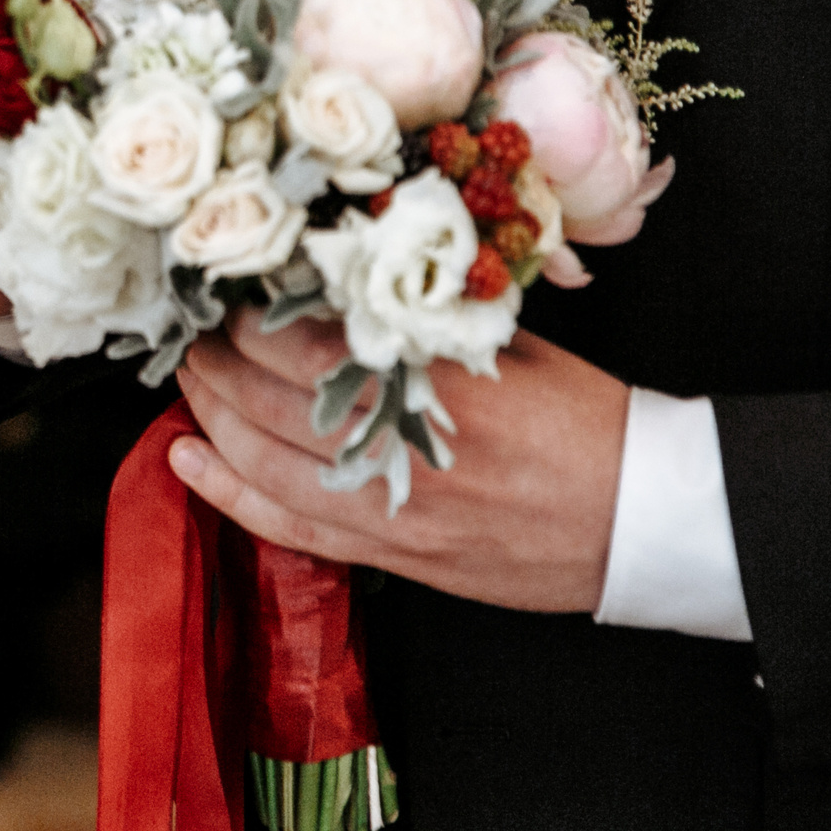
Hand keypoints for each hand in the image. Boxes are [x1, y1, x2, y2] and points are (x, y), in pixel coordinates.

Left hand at [170, 309, 628, 612]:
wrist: (644, 515)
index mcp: (437, 383)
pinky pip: (290, 527)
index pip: (309, 343)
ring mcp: (396, 511)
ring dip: (210, 417)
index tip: (226, 287)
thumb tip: (337, 274)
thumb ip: (420, 316)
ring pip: (267, 465)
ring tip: (187, 381)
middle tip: (190, 330)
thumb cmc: (583, 417)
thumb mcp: (506, 342)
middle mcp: (407, 448)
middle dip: (217, 361)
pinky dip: (228, 494)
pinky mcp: (396, 556)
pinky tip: (186, 460)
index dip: (252, 316)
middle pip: (272, 401)